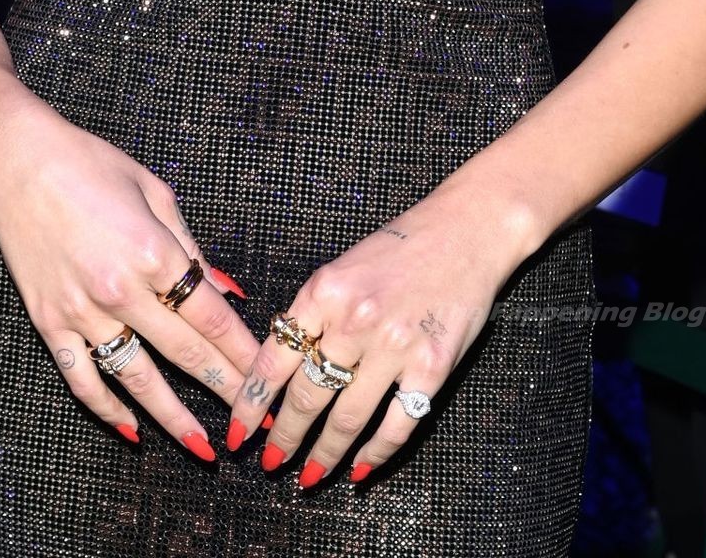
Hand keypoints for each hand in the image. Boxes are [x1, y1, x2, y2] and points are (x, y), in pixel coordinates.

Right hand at [0, 96, 260, 459]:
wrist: (16, 162)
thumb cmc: (91, 165)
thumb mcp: (156, 193)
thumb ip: (194, 248)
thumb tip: (231, 291)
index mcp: (155, 252)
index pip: (212, 317)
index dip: (244, 353)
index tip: (267, 377)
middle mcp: (121, 290)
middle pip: (185, 352)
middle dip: (224, 390)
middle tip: (252, 424)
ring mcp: (82, 311)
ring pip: (137, 379)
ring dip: (172, 418)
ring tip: (202, 448)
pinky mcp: (49, 323)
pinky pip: (82, 378)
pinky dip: (106, 408)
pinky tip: (130, 429)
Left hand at [225, 180, 534, 485]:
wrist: (466, 230)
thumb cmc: (401, 248)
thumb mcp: (343, 269)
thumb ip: (315, 315)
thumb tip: (283, 372)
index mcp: (323, 291)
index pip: (273, 359)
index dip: (251, 404)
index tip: (239, 435)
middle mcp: (353, 320)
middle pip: (306, 396)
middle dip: (284, 438)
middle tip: (273, 463)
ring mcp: (394, 345)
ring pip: (346, 418)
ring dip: (324, 455)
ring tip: (310, 475)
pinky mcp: (432, 366)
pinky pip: (396, 425)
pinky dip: (376, 454)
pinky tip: (361, 468)